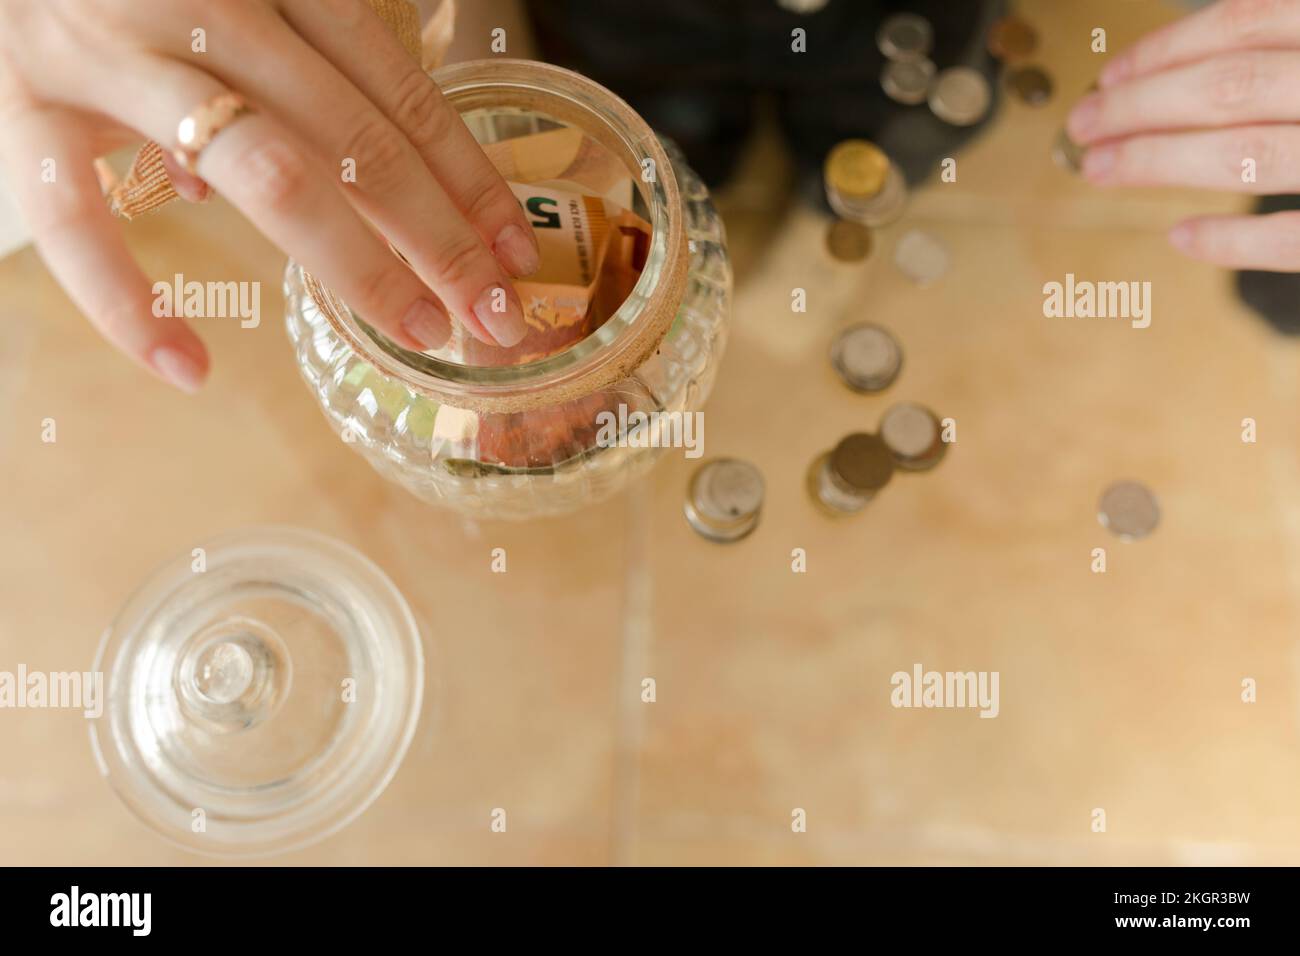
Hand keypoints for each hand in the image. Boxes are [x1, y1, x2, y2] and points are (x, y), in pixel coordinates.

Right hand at [0, 0, 537, 390]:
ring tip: (418, 332)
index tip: (516, 254)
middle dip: (442, 238)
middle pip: (357, 139)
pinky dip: (128, 302)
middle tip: (499, 317)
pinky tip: (190, 370)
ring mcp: (112, 52)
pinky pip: (77, 218)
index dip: (467, 179)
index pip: (397, 92)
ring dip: (359, 267)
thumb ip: (290, 66)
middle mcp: (203, 5)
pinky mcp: (22, 103)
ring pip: (267, 172)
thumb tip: (349, 182)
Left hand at [1067, 0, 1299, 271]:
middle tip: (1084, 126)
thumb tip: (1186, 73)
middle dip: (1141, 107)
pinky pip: (1293, 239)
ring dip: (1161, 161)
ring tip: (1104, 169)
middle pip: (1231, 86)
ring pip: (1249, 154)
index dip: (1164, 52)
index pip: (1244, 24)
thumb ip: (1277, 53)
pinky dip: (1234, 241)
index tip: (1108, 79)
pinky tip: (1181, 236)